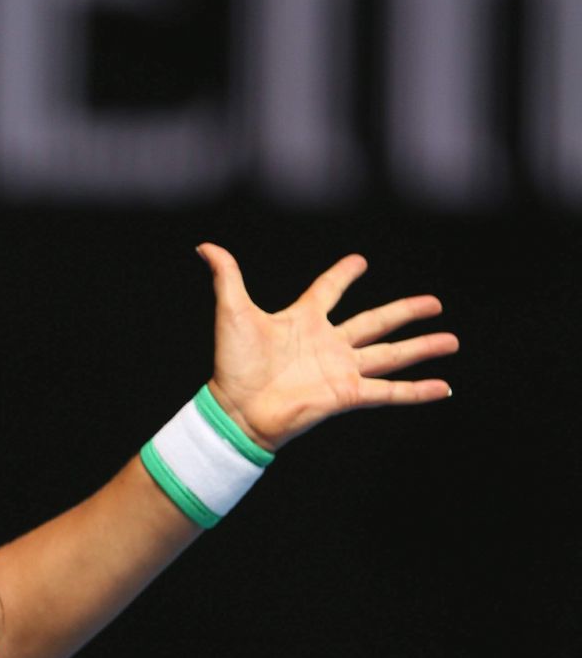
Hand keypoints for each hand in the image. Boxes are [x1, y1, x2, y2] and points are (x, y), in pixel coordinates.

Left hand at [197, 245, 458, 451]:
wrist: (237, 410)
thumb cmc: (233, 365)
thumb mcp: (232, 312)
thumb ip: (226, 276)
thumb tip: (205, 247)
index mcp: (304, 320)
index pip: (328, 291)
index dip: (342, 275)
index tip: (359, 262)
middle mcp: (328, 344)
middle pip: (376, 322)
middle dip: (406, 311)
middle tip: (434, 302)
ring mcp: (340, 370)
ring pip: (392, 354)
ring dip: (422, 347)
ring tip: (452, 341)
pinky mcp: (347, 394)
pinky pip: (388, 392)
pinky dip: (416, 391)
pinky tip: (443, 387)